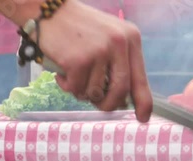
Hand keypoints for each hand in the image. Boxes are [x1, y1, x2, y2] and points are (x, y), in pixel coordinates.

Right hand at [37, 0, 151, 121]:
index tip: (143, 118)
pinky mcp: (78, 60)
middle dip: (109, 104)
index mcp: (131, 39)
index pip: (141, 78)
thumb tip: (125, 100)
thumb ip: (120, 63)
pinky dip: (68, 87)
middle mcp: (118, 44)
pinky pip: (76, 88)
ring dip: (83, 93)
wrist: (48, 10)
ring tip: (75, 78)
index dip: (143, 102)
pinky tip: (62, 74)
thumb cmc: (80, 28)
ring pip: (95, 92)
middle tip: (100, 106)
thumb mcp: (110, 37)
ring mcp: (99, 51)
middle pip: (121, 90)